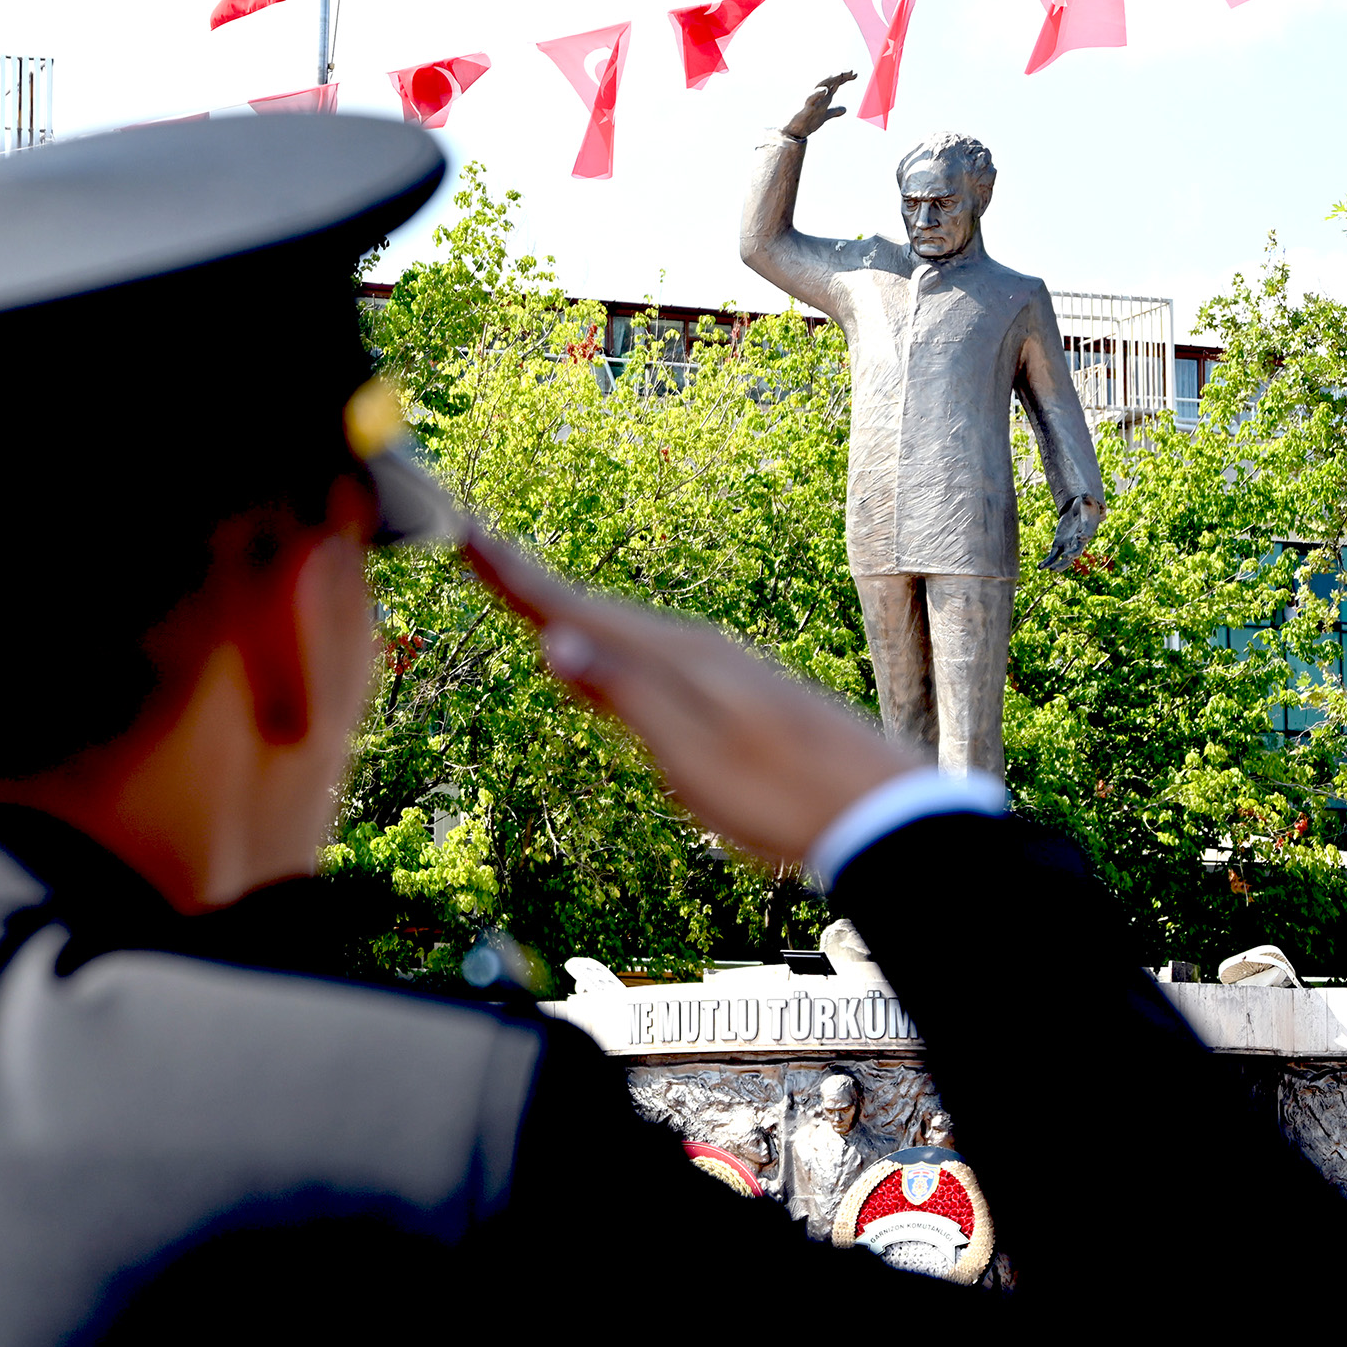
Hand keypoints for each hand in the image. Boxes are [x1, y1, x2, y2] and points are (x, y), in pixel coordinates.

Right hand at [461, 533, 920, 869]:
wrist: (882, 811)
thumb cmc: (782, 795)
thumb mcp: (691, 757)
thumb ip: (624, 698)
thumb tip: (553, 643)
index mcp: (674, 659)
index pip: (573, 610)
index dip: (514, 578)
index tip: (465, 535)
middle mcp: (694, 649)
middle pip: (594, 608)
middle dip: (531, 582)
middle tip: (479, 551)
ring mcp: (720, 666)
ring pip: (626, 628)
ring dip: (571, 607)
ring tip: (531, 594)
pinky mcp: (738, 689)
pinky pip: (654, 649)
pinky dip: (613, 638)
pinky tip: (616, 653)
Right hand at [782, 73, 854, 140]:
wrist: (793, 132)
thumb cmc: (806, 122)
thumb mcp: (824, 116)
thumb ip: (834, 111)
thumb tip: (844, 109)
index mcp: (822, 96)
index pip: (835, 83)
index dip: (845, 77)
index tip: (856, 74)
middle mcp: (817, 94)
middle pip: (829, 80)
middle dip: (840, 75)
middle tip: (851, 71)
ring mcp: (810, 99)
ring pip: (820, 85)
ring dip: (830, 79)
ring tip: (840, 74)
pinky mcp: (804, 107)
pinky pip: (810, 98)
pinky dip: (817, 94)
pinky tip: (824, 91)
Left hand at [1036, 497, 1105, 573]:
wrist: (1080, 511)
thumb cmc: (1085, 505)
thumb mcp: (1087, 499)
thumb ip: (1088, 498)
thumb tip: (1086, 495)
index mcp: (1088, 528)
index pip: (1088, 533)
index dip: (1085, 535)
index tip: (1081, 536)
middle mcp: (1080, 540)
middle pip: (1078, 549)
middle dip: (1073, 553)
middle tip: (1068, 556)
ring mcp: (1070, 544)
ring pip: (1066, 558)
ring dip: (1061, 564)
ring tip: (1053, 570)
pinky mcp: (1060, 545)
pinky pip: (1054, 556)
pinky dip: (1048, 562)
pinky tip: (1040, 567)